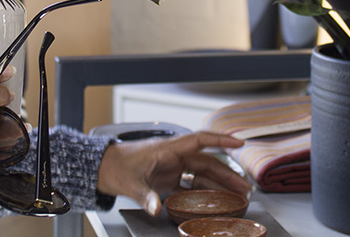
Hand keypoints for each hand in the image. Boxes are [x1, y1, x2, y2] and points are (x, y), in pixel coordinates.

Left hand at [96, 131, 252, 215]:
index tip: (239, 142)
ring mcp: (173, 166)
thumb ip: (145, 196)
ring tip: (238, 195)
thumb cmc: (116, 167)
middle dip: (228, 174)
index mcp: (168, 149)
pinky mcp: (169, 177)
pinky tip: (216, 201)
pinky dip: (205, 191)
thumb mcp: (130, 183)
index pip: (200, 140)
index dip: (220, 140)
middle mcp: (174, 156)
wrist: (103, 167)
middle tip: (245, 187)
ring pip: (203, 174)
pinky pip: (192, 183)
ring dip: (220, 184)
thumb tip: (156, 209)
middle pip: (207, 162)